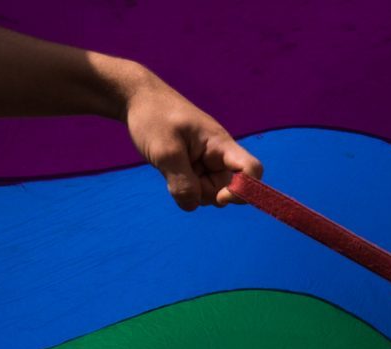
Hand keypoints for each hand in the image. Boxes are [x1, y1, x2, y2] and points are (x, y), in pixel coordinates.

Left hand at [122, 67, 262, 210]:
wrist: (138, 101)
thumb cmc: (154, 117)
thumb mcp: (165, 151)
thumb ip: (182, 182)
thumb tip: (192, 205)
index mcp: (220, 145)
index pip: (252, 170)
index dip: (244, 190)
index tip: (220, 197)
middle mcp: (219, 156)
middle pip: (228, 190)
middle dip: (206, 193)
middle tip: (179, 173)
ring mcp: (206, 164)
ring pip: (210, 194)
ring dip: (191, 191)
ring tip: (171, 167)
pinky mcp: (194, 170)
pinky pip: (195, 192)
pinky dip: (183, 189)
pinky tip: (169, 170)